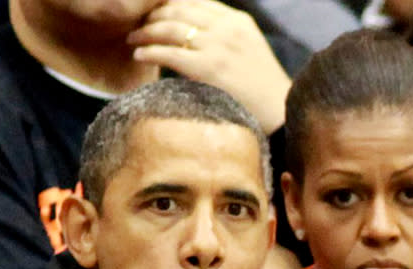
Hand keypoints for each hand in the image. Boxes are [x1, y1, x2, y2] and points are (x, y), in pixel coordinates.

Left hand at [128, 0, 291, 132]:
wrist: (279, 113)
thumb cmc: (262, 90)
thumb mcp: (249, 51)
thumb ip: (226, 39)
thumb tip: (197, 37)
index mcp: (237, 21)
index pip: (194, 2)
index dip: (169, 5)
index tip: (154, 13)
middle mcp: (226, 28)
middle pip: (178, 9)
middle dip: (153, 14)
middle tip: (138, 24)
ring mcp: (217, 46)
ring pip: (170, 28)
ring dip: (146, 31)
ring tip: (133, 38)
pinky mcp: (208, 68)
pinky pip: (170, 53)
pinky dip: (150, 51)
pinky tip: (139, 55)